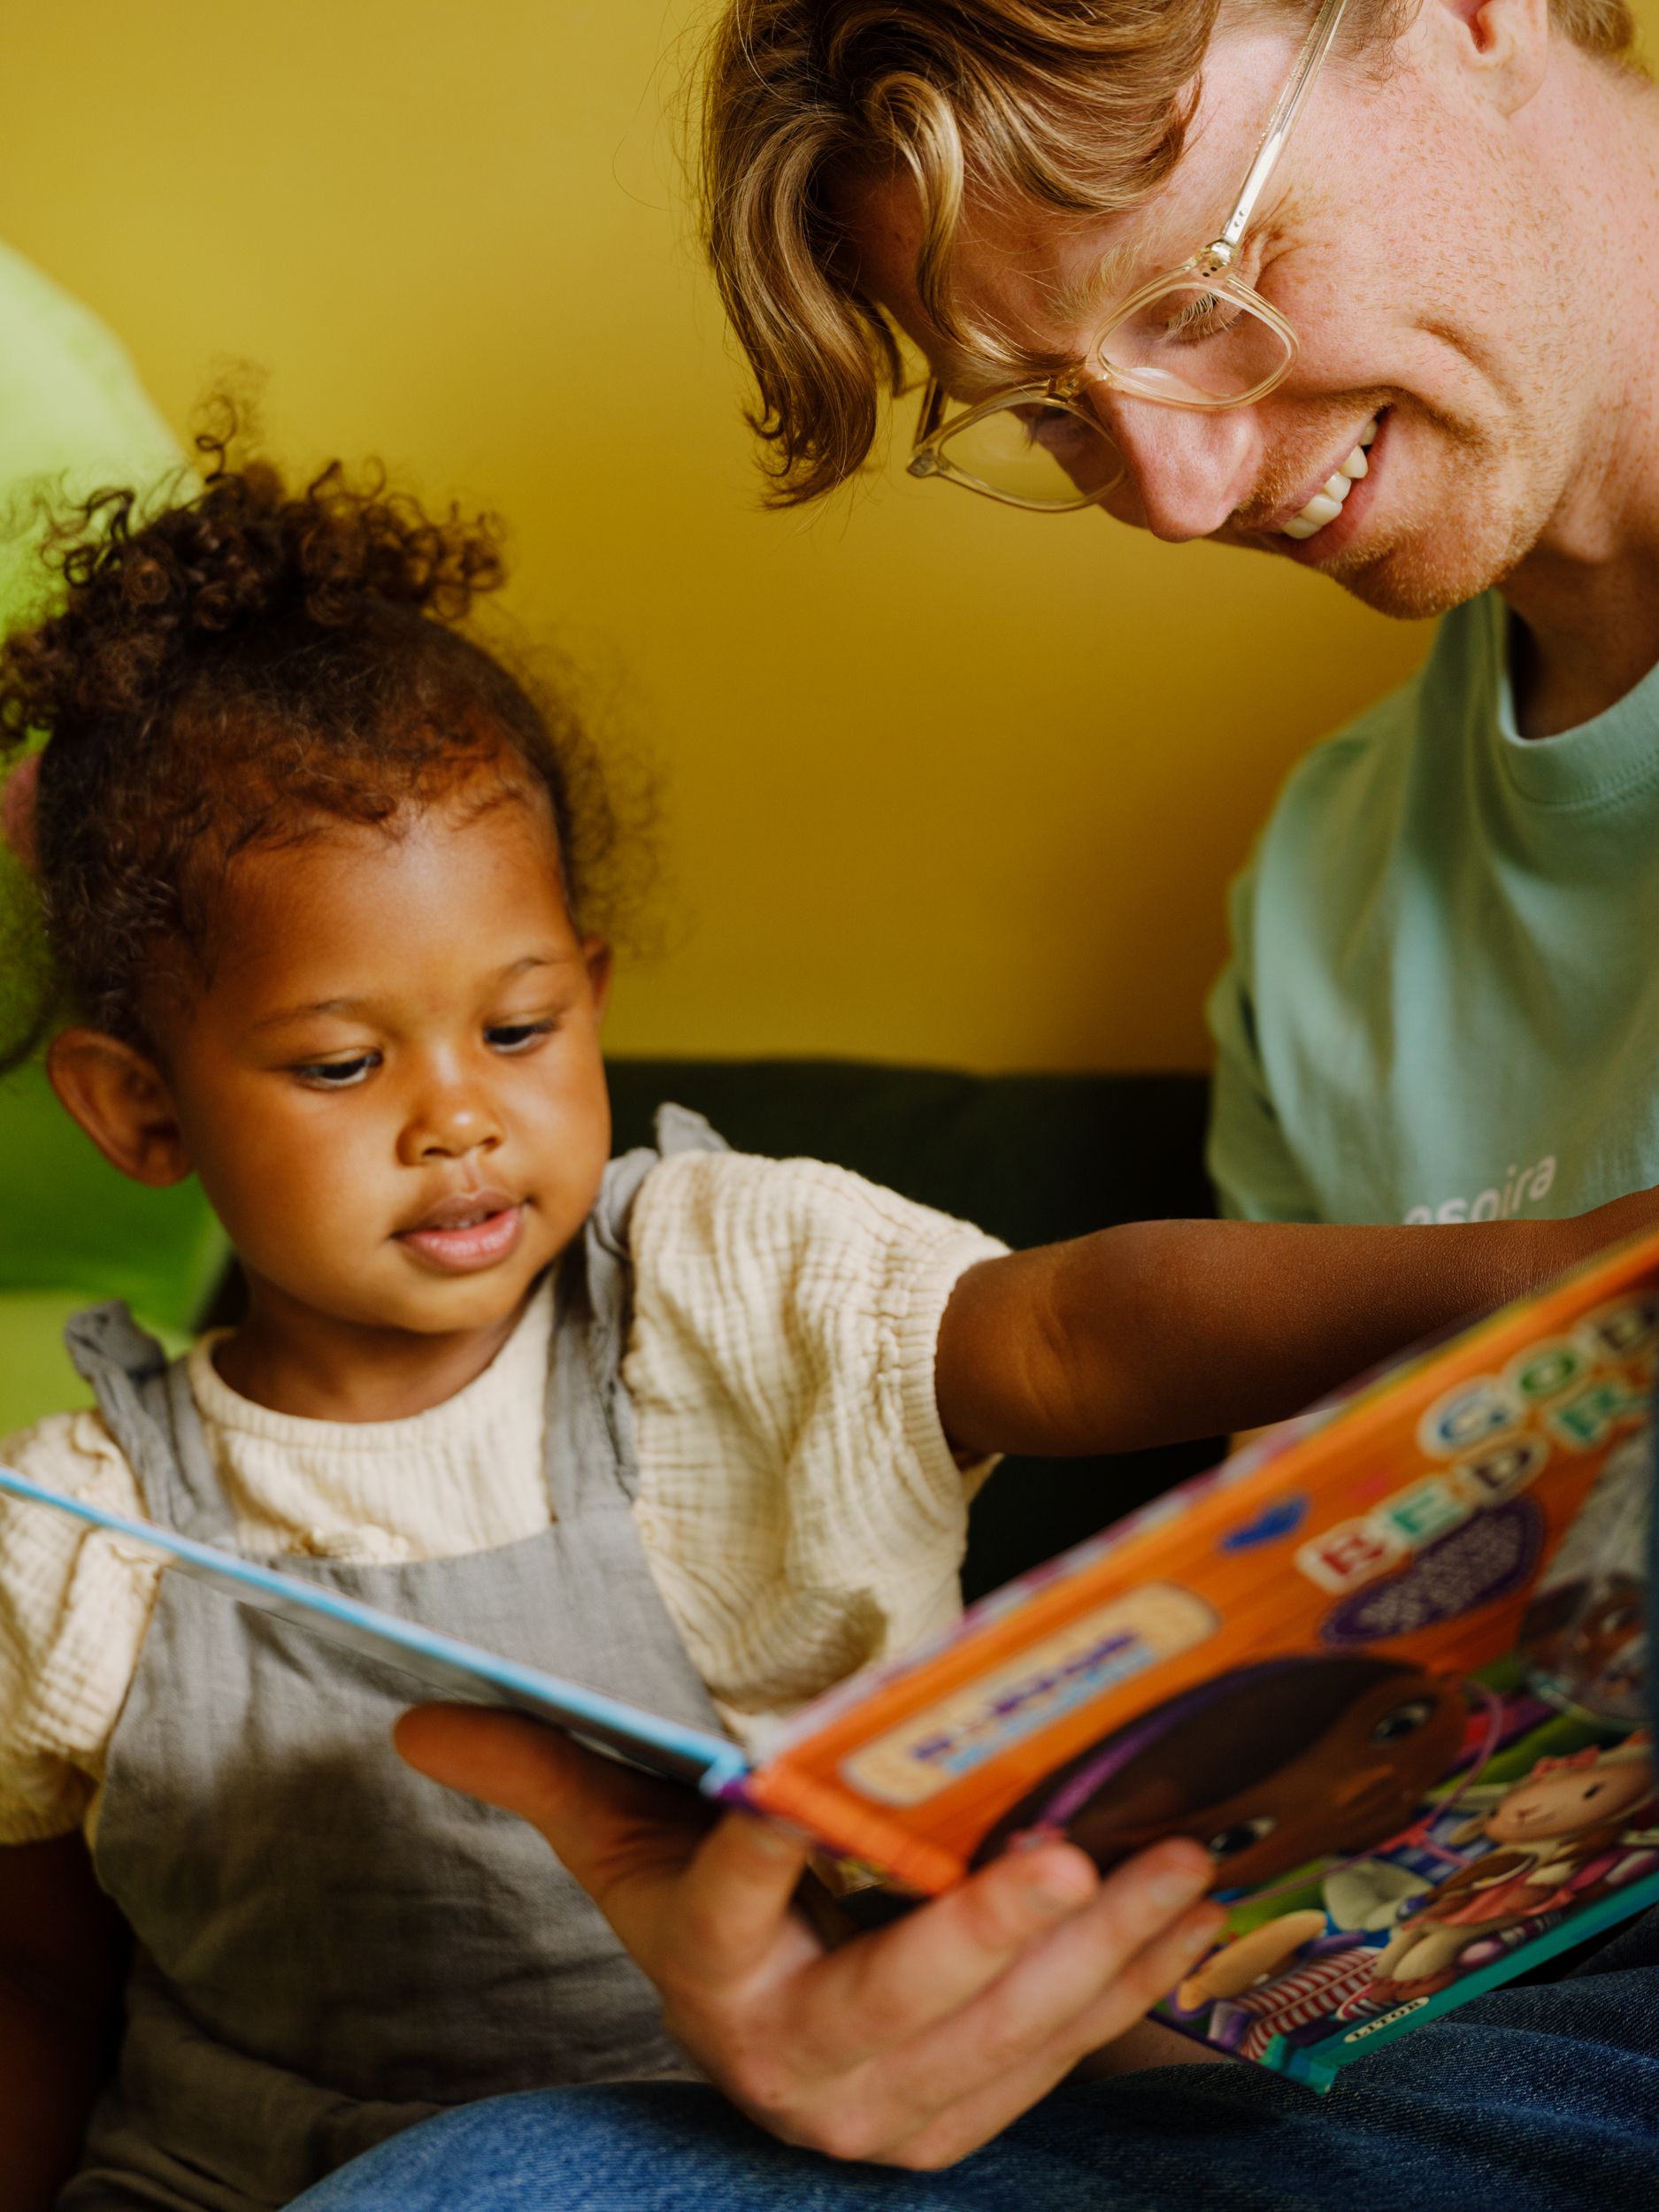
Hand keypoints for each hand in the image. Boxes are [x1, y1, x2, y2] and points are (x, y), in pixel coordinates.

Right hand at [395, 1706, 1224, 2169]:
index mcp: (705, 1974)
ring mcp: (890, 2110)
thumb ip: (539, 1772)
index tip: (794, 1793)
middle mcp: (795, 2063)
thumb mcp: (619, 1844)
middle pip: (890, 2005)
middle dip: (979, 1939)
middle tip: (1058, 1854)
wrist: (765, 2044)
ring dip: (1102, 1952)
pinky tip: (1191, 1912)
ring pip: (1007, 2037)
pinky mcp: (967, 2123)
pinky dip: (1135, 1989)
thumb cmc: (698, 1915)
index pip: (723, 1905)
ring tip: (1173, 1857)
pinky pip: (1065, 2060)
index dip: (761, 1856)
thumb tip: (413, 1718)